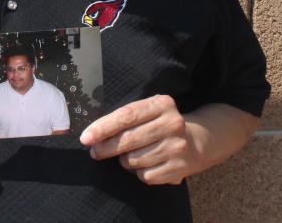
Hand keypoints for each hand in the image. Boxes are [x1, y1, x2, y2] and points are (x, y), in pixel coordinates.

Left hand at [79, 95, 194, 184]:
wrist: (195, 142)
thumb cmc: (158, 124)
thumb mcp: (147, 111)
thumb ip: (123, 118)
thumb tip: (92, 135)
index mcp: (162, 104)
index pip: (126, 116)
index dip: (103, 128)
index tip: (86, 137)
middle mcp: (172, 124)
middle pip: (128, 140)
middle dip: (106, 148)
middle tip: (95, 151)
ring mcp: (177, 147)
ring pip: (133, 160)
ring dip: (124, 160)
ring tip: (129, 155)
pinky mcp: (179, 169)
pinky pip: (144, 176)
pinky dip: (138, 172)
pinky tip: (144, 164)